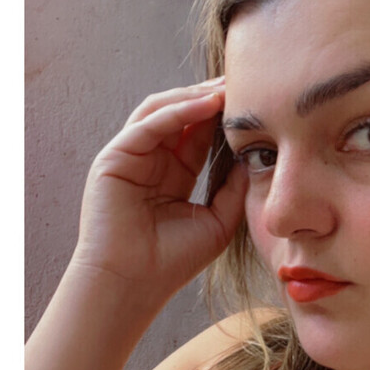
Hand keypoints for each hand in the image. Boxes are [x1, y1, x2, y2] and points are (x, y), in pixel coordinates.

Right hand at [71, 79, 246, 299]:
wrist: (133, 285)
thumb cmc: (172, 261)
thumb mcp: (217, 219)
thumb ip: (234, 186)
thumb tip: (254, 155)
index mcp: (173, 175)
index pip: (200, 134)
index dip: (224, 117)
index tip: (255, 105)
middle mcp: (151, 161)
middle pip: (182, 115)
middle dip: (212, 97)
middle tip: (244, 84)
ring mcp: (130, 157)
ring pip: (162, 111)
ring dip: (195, 96)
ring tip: (228, 88)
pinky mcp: (114, 158)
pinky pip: (148, 124)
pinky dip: (177, 111)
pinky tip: (206, 104)